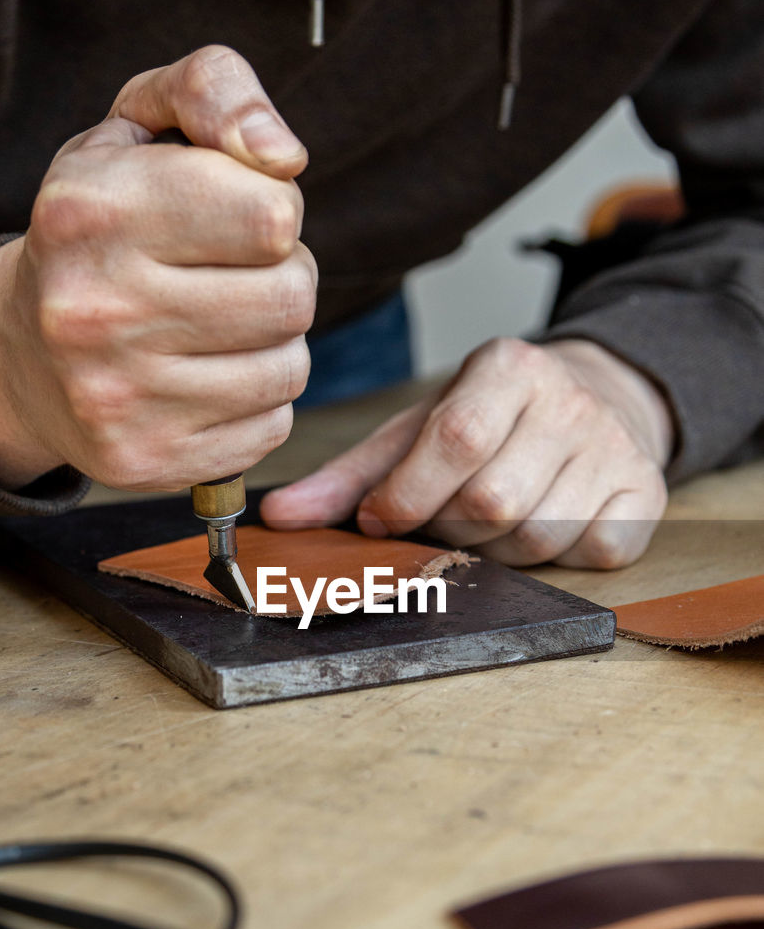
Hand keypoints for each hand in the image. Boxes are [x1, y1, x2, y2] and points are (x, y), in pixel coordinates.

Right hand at [0, 47, 315, 490]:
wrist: (21, 357)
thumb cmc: (100, 231)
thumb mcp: (135, 129)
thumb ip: (212, 93)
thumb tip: (284, 156)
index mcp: (92, 212)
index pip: (272, 215)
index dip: (275, 210)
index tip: (237, 214)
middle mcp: (95, 310)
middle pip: (292, 297)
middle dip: (284, 278)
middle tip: (237, 276)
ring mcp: (118, 398)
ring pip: (289, 368)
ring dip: (276, 343)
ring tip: (223, 327)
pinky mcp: (145, 460)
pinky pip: (271, 427)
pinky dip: (257, 402)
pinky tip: (208, 380)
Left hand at [261, 337, 674, 568]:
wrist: (594, 400)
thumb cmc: (490, 422)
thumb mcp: (418, 430)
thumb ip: (351, 474)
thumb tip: (280, 518)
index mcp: (507, 368)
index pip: (456, 439)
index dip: (411, 494)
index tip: (383, 518)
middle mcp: (569, 400)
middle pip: (493, 503)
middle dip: (450, 530)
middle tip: (443, 520)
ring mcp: (614, 447)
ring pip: (537, 536)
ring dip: (497, 552)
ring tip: (489, 526)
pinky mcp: (647, 492)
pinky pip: (594, 553)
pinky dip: (559, 560)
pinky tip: (544, 529)